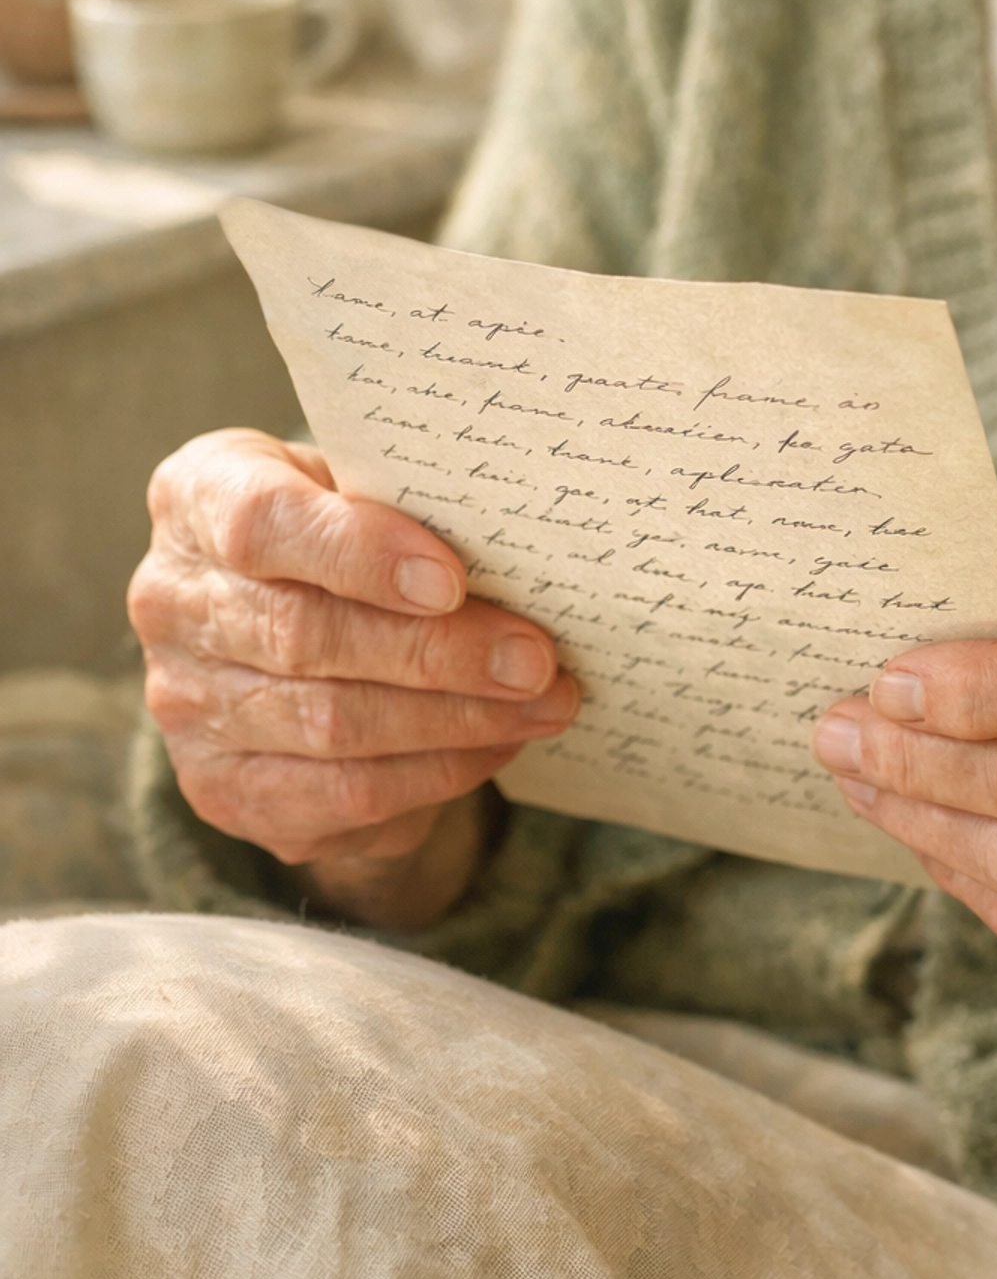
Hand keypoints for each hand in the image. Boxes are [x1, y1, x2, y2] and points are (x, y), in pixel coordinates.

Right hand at [129, 428, 579, 928]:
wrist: (290, 617)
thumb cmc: (343, 529)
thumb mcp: (358, 484)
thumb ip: (405, 505)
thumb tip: (517, 555)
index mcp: (198, 497)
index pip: (261, 524)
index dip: (358, 553)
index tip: (452, 578)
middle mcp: (172, 601)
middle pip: (306, 637)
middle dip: (439, 653)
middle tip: (536, 659)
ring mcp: (186, 705)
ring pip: (331, 725)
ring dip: (455, 720)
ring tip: (542, 703)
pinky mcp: (223, 789)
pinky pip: (341, 794)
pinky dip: (435, 772)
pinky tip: (497, 743)